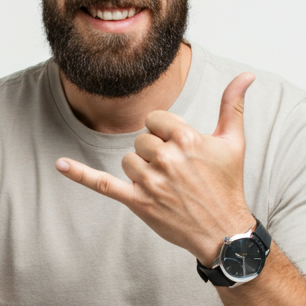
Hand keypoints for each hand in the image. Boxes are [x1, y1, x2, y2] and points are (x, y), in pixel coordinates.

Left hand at [56, 73, 255, 264]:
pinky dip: (80, 174)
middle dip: (155, 152)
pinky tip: (60, 164)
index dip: (165, 132)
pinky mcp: (138, 201)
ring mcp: (150, 181)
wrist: (223, 231)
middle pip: (141, 140)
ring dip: (142, 169)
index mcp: (187, 138)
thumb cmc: (227, 185)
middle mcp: (167, 158)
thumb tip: (246, 74)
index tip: (180, 149)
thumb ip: (233, 105)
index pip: (155, 119)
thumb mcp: (233, 142)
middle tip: (178, 173)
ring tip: (166, 185)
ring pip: (129, 159)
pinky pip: (103, 184)